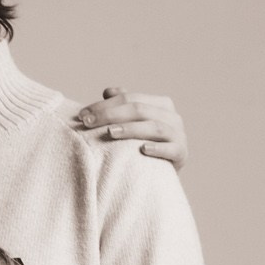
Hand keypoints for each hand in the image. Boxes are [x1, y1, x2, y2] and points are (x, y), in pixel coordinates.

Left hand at [70, 85, 186, 169]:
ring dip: (131, 129)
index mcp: (160, 104)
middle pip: (140, 109)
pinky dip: (158, 148)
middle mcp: (172, 117)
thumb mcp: (133, 125)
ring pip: (155, 127)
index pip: (131, 98)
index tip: (82, 115)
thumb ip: (123, 107)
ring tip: (110, 132)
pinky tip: (143, 150)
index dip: (106, 105)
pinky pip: (172, 149)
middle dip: (111, 114)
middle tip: (88, 123)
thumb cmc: (142, 146)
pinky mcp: (182, 154)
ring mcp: (179, 135)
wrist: (162, 174)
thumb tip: (108, 91)